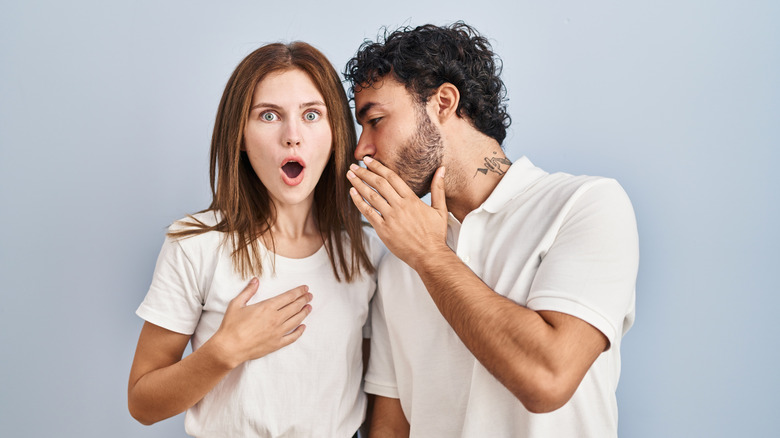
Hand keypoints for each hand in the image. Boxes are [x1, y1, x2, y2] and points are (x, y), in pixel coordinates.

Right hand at [211, 278, 311, 367]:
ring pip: (296, 320)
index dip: (298, 291)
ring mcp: (278, 332)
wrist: (229, 348)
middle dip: (304, 300)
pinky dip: (300, 331)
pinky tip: (303, 327)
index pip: (288, 297)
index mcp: (267, 307)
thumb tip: (255, 280)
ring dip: (304, 313)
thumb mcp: (236, 304)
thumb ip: (248, 291)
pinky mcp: (276, 344)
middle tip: (310, 295)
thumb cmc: (231, 326)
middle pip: (295, 307)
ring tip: (309, 307)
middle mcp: (276, 319)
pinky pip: (292, 337)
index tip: (305, 288)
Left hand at [347, 156, 449, 270]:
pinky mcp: (384, 230)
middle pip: (379, 184)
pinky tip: (352, 193)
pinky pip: (368, 213)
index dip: (378, 167)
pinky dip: (359, 202)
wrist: (430, 256)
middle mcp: (400, 206)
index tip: (368, 160)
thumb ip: (439, 188)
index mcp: (412, 199)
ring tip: (350, 176)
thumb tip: (441, 169)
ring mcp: (391, 218)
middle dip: (365, 173)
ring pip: (371, 196)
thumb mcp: (440, 209)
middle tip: (354, 166)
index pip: (392, 177)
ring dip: (359, 184)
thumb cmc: (435, 234)